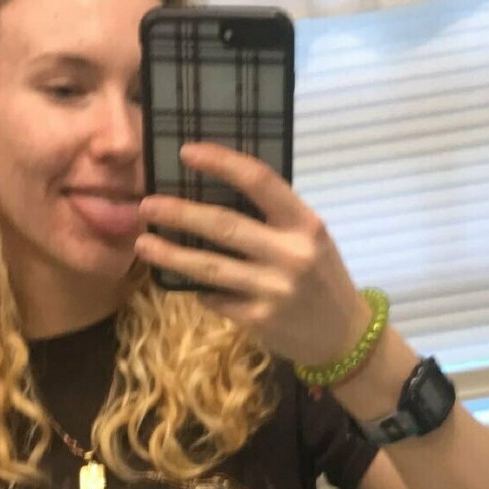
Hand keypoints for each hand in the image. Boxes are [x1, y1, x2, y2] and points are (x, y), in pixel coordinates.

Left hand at [135, 142, 371, 369]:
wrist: (344, 337)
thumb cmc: (323, 279)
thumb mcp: (311, 239)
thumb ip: (274, 218)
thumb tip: (215, 192)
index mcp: (305, 224)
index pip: (259, 181)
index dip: (221, 162)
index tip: (186, 152)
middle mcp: (291, 254)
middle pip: (224, 225)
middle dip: (179, 212)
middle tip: (147, 204)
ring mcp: (273, 290)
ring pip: (210, 267)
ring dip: (171, 253)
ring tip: (144, 243)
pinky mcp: (259, 320)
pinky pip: (216, 299)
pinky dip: (197, 289)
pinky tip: (183, 281)